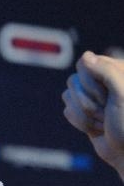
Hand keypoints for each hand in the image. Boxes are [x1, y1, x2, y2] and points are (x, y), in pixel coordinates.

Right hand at [62, 51, 123, 179]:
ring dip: (85, 115)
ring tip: (103, 123)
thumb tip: (85, 56)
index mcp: (117, 71)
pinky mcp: (84, 111)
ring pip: (67, 97)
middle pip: (73, 81)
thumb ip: (107, 72)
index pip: (86, 64)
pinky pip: (67, 111)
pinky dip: (81, 123)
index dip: (91, 83)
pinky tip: (97, 128)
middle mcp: (104, 81)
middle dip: (88, 103)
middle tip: (107, 113)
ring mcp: (93, 96)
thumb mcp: (123, 95)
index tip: (108, 98)